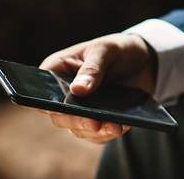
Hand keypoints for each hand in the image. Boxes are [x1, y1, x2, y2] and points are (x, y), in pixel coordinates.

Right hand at [38, 33, 155, 143]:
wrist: (143, 61)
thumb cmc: (117, 49)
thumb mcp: (105, 50)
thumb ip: (92, 69)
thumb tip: (77, 90)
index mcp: (56, 71)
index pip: (41, 91)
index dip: (45, 102)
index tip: (59, 108)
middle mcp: (63, 95)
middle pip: (59, 115)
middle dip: (76, 120)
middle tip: (93, 123)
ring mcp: (79, 110)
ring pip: (78, 128)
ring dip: (96, 130)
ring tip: (115, 126)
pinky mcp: (96, 121)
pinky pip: (97, 134)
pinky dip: (108, 133)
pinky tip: (120, 127)